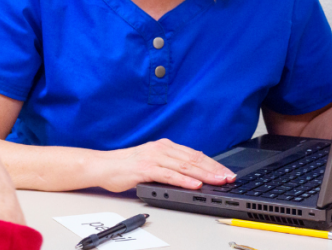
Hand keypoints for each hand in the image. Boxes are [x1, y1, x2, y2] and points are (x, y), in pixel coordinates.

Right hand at [98, 138, 235, 192]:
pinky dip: (184, 180)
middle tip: (228, 177)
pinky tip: (195, 184)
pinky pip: (169, 175)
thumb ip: (170, 163)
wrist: (103, 165)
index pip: (195, 154)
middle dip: (214, 169)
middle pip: (193, 159)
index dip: (213, 164)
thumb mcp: (152, 161)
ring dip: (204, 174)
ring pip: (184, 166)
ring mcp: (153, 158)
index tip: (226, 172)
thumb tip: (193, 171)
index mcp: (164, 146)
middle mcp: (161, 149)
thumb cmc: (127, 166)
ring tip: (218, 181)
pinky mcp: (145, 169)